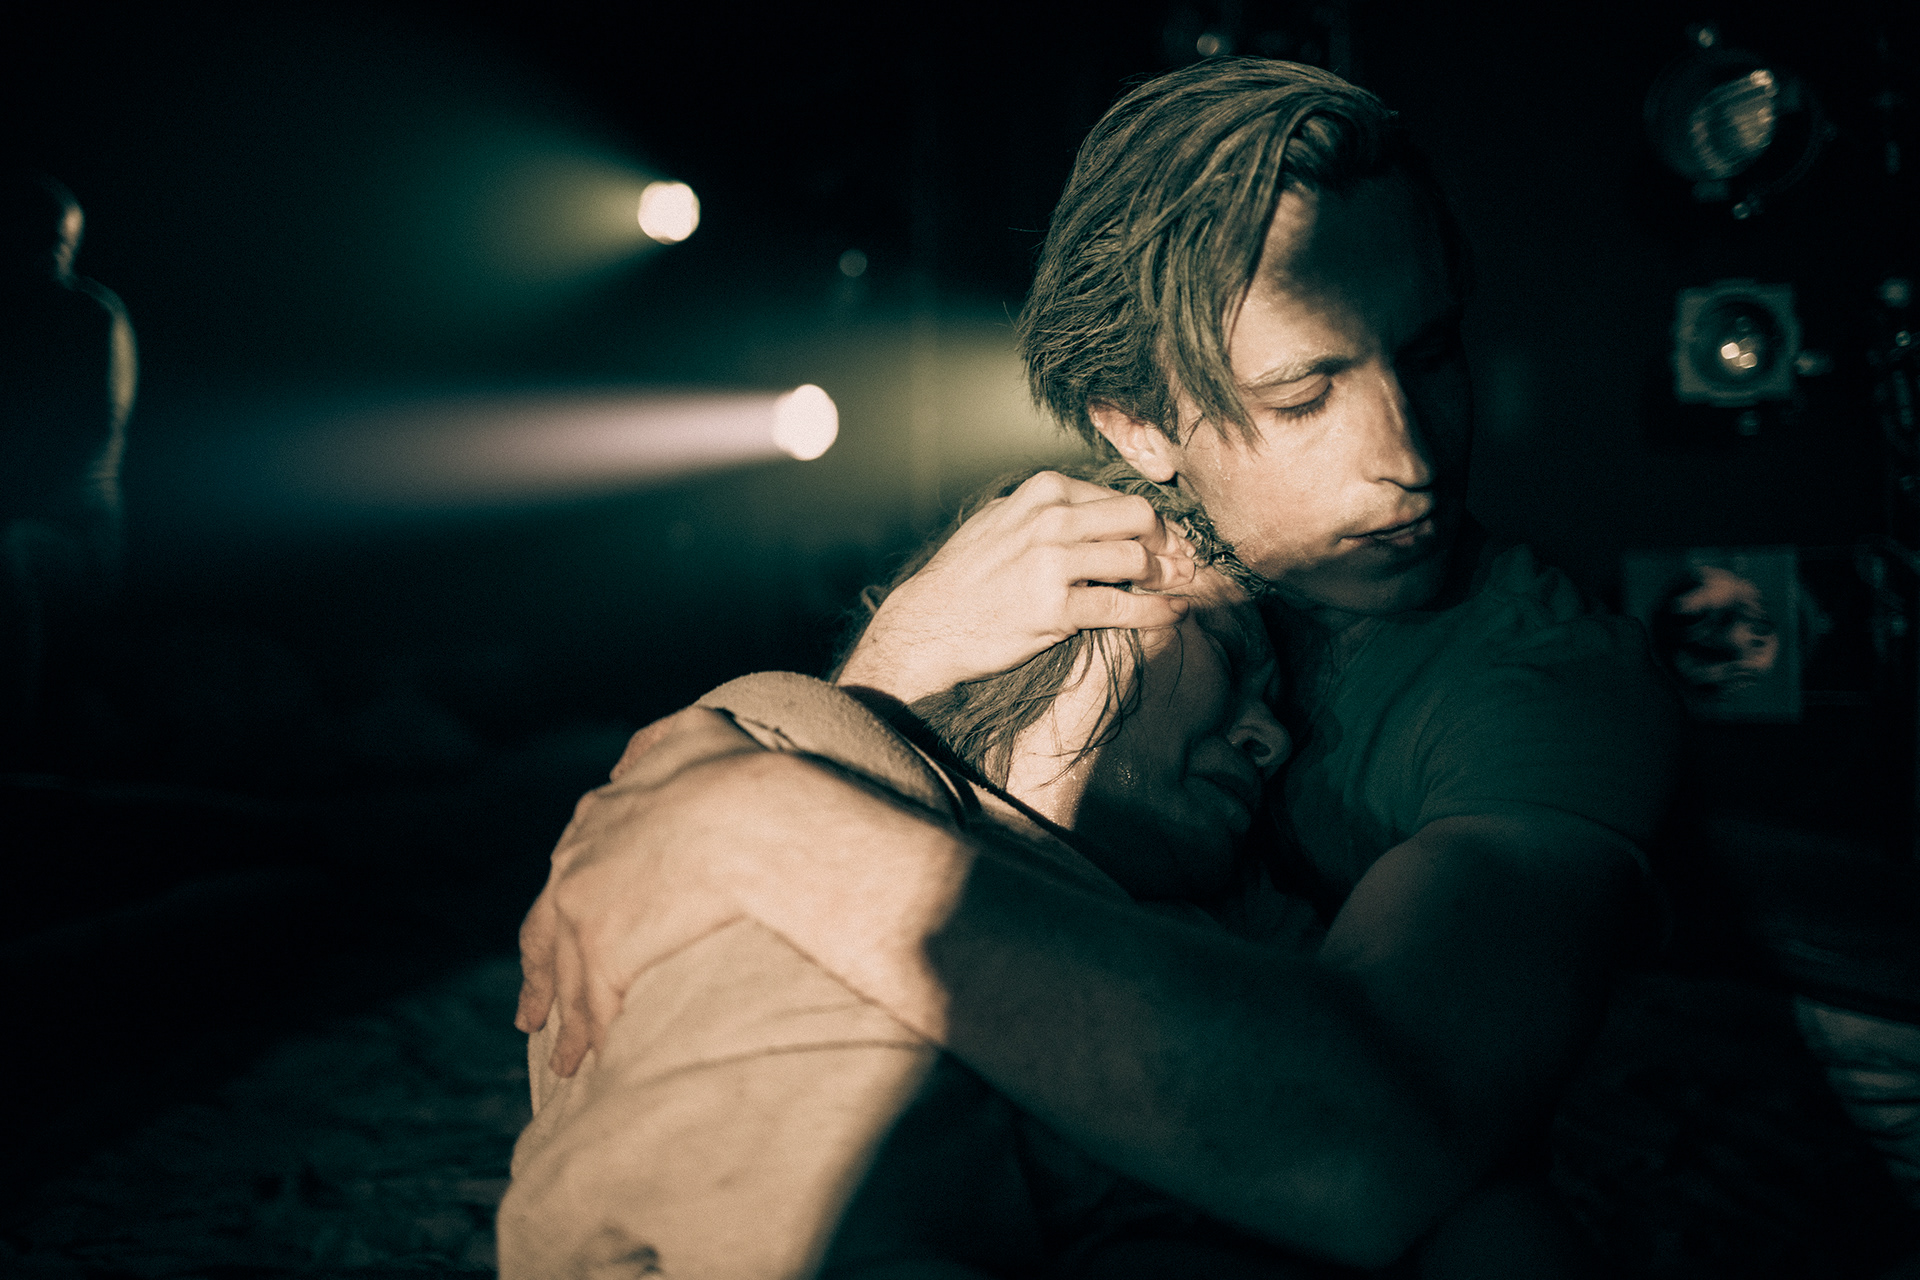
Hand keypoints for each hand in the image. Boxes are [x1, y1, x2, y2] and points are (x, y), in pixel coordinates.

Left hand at [514, 706, 766, 1076]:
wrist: (747, 817)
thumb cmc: (735, 775)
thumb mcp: (694, 732)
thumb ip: (657, 742)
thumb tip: (631, 760)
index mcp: (594, 819)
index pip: (567, 875)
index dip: (564, 910)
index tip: (564, 933)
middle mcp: (574, 867)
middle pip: (544, 936)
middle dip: (540, 979)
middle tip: (530, 1016)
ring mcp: (583, 915)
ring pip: (566, 981)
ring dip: (565, 1024)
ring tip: (565, 1059)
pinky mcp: (603, 957)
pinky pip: (593, 1010)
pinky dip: (590, 1040)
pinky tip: (592, 1062)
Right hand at [837, 470, 1196, 703]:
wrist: (929, 624)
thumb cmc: (965, 576)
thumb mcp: (1001, 520)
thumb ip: (1046, 508)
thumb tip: (1095, 510)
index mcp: (1042, 492)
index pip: (1117, 498)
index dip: (1152, 522)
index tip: (1167, 541)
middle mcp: (1050, 519)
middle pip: (1138, 520)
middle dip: (1168, 543)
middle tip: (1182, 563)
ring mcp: (1053, 562)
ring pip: (1136, 560)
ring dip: (1168, 578)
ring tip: (1180, 590)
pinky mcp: (1056, 607)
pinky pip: (1124, 606)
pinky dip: (1159, 611)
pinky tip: (1174, 614)